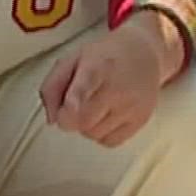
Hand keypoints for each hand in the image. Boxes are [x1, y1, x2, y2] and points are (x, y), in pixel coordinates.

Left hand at [37, 17, 174, 147]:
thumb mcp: (71, 60)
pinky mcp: (141, 120)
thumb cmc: (103, 57)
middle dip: (70, 119)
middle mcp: (117, 89)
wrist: (144, 53)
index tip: (67, 112)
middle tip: (74, 106)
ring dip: (87, 126)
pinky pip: (111, 142)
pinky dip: (102, 134)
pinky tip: (105, 117)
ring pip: (94, 134)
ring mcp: (132, 107)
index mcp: (96, 68)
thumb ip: (52, 86)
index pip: (84, 91)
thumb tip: (51, 119)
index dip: (73, 105)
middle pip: (83, 122)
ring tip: (94, 107)